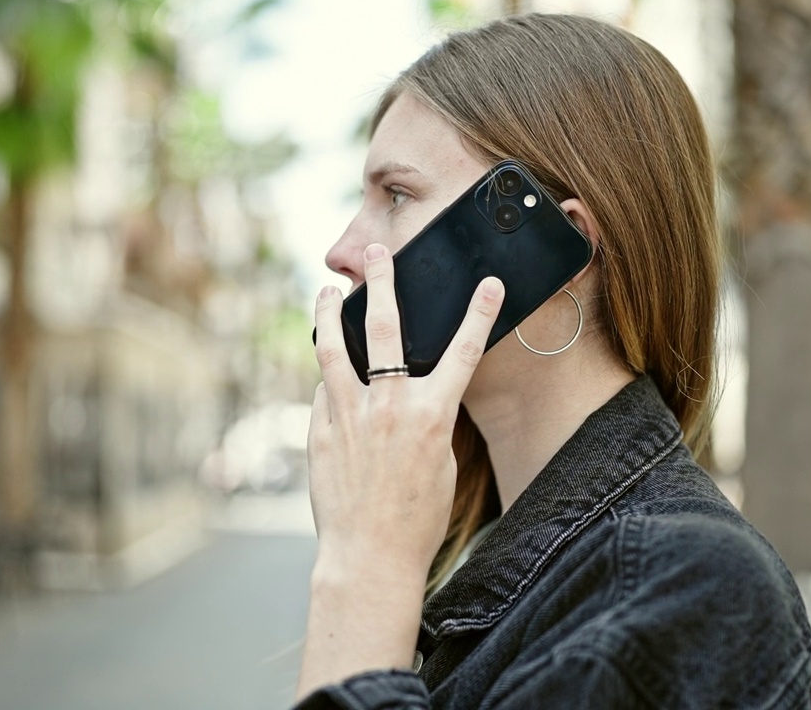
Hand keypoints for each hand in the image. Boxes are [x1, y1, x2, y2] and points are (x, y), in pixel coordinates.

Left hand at [308, 243, 505, 579]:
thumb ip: (425, 420)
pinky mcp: (321, 433)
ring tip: (328, 291)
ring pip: (333, 350)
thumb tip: (403, 390)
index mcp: (431, 416)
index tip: (489, 284)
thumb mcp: (441, 464)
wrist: (370, 556)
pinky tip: (329, 376)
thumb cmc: (417, 518)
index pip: (462, 353)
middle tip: (375, 253)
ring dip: (330, 314)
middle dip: (383, 283)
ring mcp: (350, 417)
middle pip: (386, 329)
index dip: (480, 314)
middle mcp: (389, 407)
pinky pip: (323, 394)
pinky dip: (328, 381)